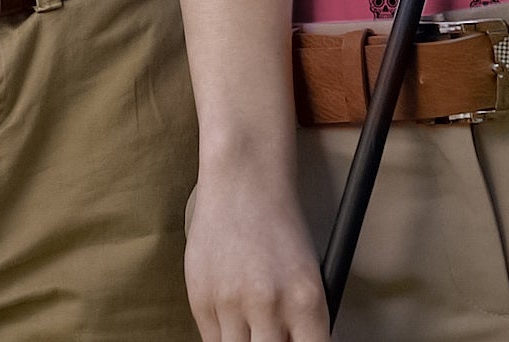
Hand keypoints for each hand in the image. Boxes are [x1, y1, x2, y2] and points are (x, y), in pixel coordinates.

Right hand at [185, 171, 330, 341]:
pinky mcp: (200, 299)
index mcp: (306, 300)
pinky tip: (233, 316)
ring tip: (252, 326)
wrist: (242, 181)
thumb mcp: (308, 275)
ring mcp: (231, 303)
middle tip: (272, 335)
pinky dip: (225, 336)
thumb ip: (301, 322)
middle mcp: (269, 305)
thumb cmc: (280, 226)